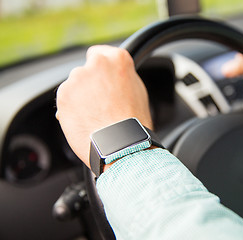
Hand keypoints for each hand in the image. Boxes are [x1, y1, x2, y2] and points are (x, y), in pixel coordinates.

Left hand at [56, 45, 151, 166]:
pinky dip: (70, 109)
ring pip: (74, 86)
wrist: (121, 144)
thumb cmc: (133, 122)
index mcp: (118, 59)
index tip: (100, 78)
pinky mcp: (64, 94)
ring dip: (79, 97)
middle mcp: (97, 64)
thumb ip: (122, 77)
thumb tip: (113, 77)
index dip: (99, 69)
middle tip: (101, 104)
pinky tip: (85, 121)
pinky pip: (65, 100)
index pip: (99, 53)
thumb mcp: (138, 91)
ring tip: (94, 116)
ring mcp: (78, 78)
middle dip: (89, 85)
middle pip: (86, 71)